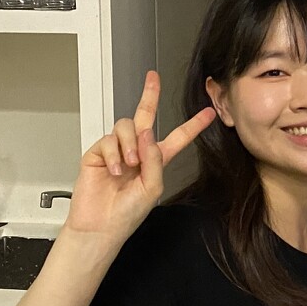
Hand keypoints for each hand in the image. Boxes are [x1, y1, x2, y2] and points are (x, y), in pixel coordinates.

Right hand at [63, 70, 215, 245]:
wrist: (101, 227)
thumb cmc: (127, 214)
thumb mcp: (153, 187)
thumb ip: (154, 159)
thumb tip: (147, 133)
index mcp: (156, 160)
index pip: (178, 137)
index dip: (193, 125)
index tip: (208, 112)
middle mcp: (137, 151)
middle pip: (145, 116)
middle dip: (149, 95)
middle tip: (153, 78)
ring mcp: (117, 150)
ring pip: (126, 127)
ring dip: (130, 144)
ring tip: (130, 165)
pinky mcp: (98, 153)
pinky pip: (108, 140)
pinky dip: (115, 154)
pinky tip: (116, 170)